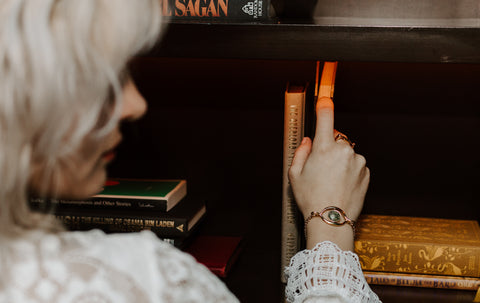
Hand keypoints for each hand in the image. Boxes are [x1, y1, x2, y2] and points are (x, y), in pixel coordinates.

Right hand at [288, 97, 369, 249]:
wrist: (331, 220)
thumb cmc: (311, 198)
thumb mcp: (295, 175)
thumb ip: (301, 153)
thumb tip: (307, 142)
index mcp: (323, 148)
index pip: (325, 118)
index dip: (324, 106)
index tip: (325, 98)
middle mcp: (343, 151)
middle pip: (336, 138)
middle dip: (329, 146)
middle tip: (320, 166)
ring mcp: (357, 161)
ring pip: (347, 153)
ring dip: (340, 160)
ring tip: (331, 180)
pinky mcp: (366, 172)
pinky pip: (356, 164)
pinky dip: (350, 170)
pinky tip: (341, 184)